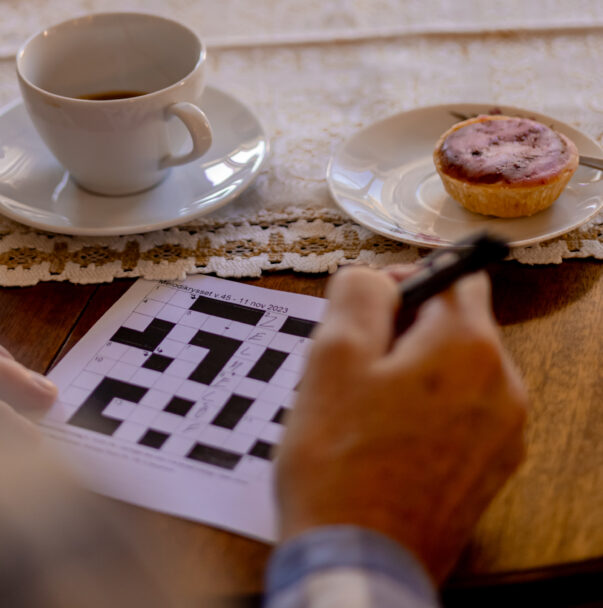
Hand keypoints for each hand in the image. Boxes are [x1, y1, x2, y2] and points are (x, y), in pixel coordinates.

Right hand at [276, 267, 526, 583]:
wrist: (357, 561)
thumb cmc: (340, 462)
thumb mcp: (332, 354)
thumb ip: (360, 292)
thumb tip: (377, 277)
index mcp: (469, 348)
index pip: (456, 275)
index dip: (409, 275)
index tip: (373, 299)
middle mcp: (502, 387)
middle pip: (459, 323)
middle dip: (408, 327)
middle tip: (355, 356)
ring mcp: (502, 434)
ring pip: (459, 369)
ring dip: (416, 369)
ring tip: (364, 402)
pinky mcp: (490, 469)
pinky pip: (464, 413)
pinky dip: (429, 408)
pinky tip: (384, 434)